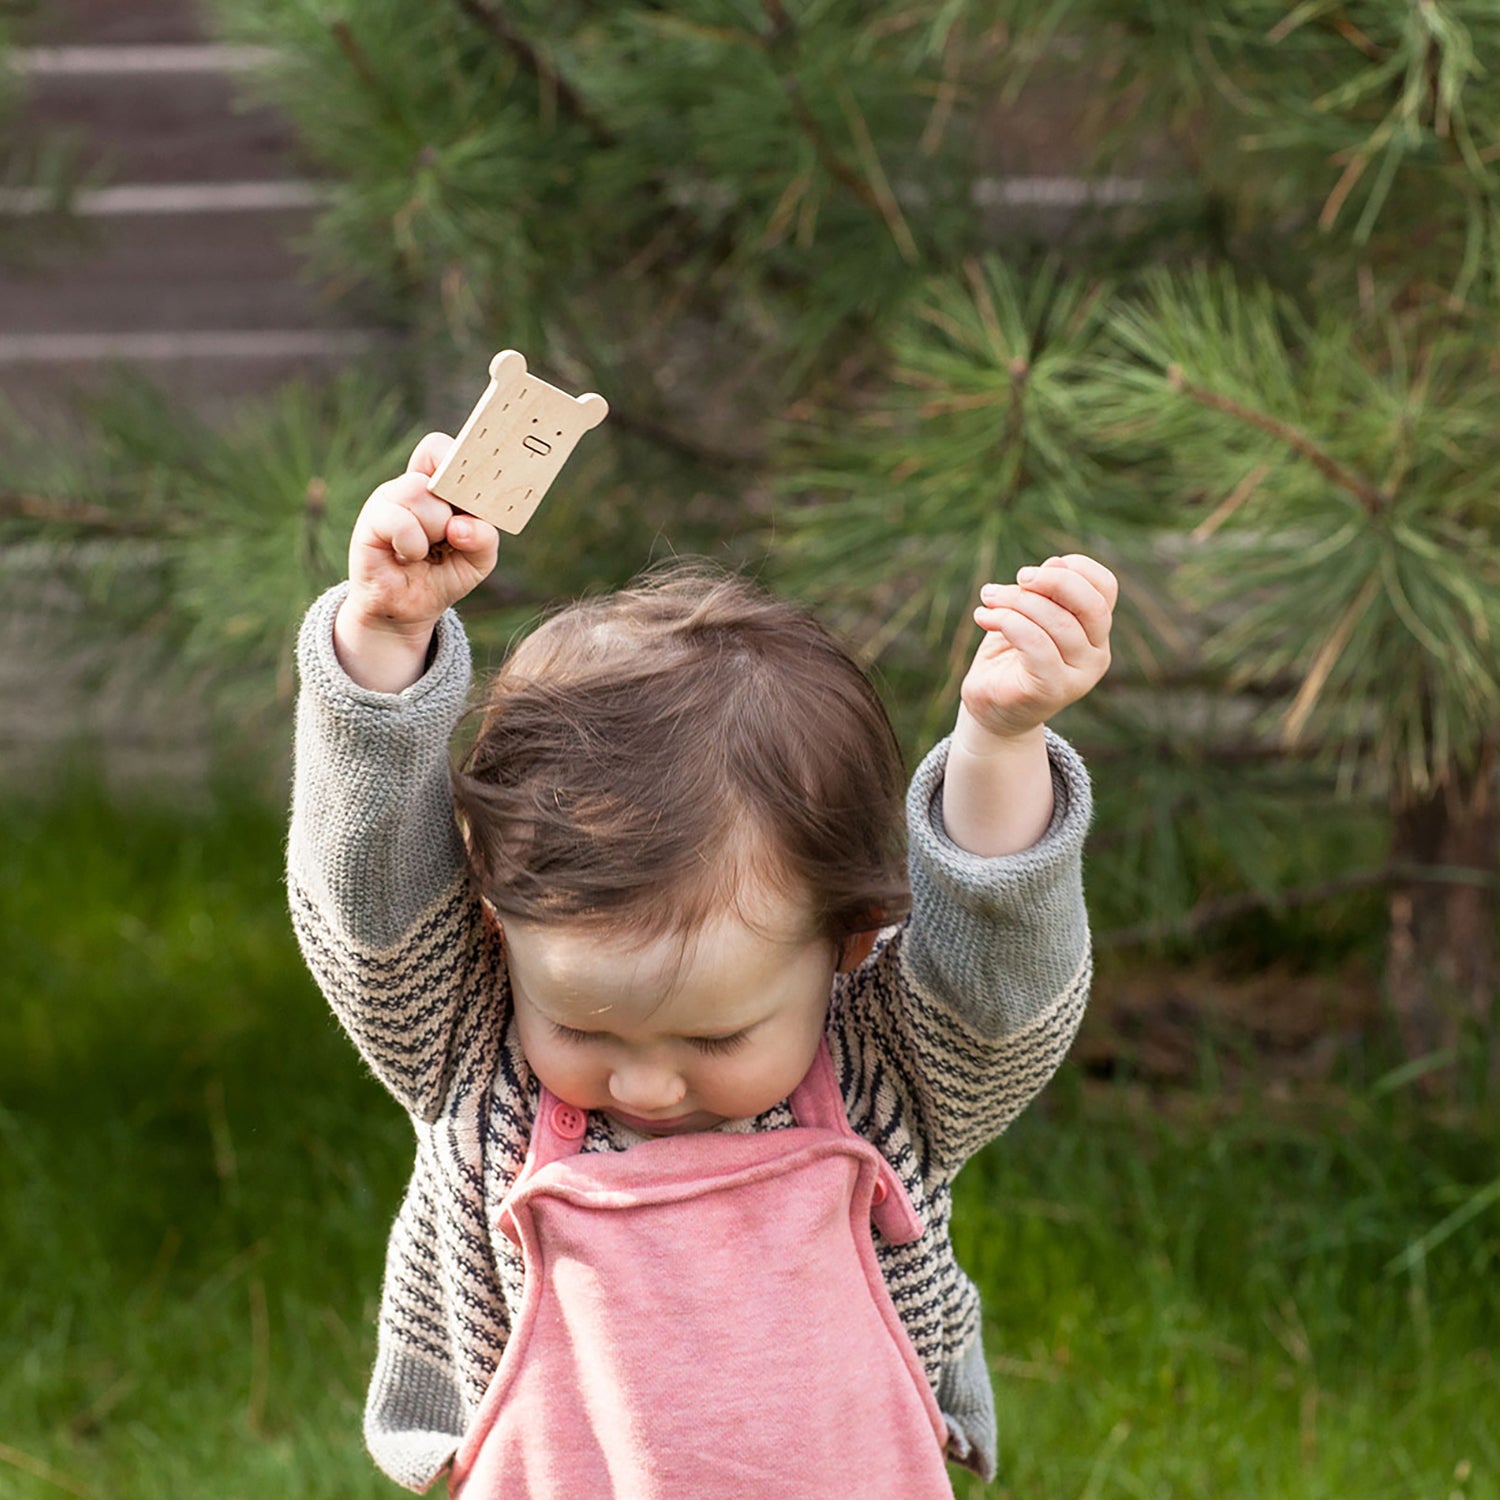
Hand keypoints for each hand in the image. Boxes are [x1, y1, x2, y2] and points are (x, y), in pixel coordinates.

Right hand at [333, 433, 500, 692]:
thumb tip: (463, 526)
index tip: (473, 485)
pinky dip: (413, 546)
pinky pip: (401, 522)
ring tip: (426, 550)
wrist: (406, 610)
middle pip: (439, 470)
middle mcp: (410, 486)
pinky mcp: (370, 521)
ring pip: (420, 494)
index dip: (457, 457)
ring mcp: (387, 500)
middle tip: (449, 536)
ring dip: (434, 530)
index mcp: (436, 486)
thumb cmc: (443, 574)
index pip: (439, 448)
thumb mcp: (478, 560)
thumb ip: (484, 538)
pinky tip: (408, 557)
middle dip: (456, 508)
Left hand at [960, 553, 1115, 744]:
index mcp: (1096, 632)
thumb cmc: (1009, 658)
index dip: (1077, 568)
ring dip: (1017, 601)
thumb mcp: (1027, 616)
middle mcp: (1096, 655)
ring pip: (1058, 622)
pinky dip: (1007, 621)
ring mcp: (1078, 676)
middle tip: (1020, 577)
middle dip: (1054, 581)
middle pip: (1092, 605)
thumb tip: (1056, 562)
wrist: (990, 708)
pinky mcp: (1051, 690)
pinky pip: (1035, 644)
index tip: (1040, 568)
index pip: (1106, 589)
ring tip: (989, 597)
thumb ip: (1044, 593)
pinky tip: (982, 617)